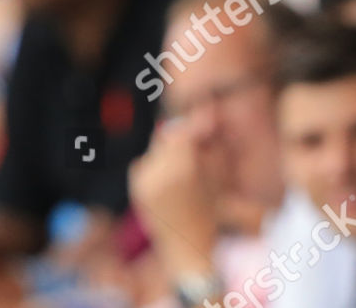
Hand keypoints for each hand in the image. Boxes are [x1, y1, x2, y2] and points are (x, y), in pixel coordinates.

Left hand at [128, 120, 217, 278]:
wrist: (187, 244)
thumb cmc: (212, 208)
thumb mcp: (218, 171)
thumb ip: (212, 139)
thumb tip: (209, 110)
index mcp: (181, 170)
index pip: (184, 130)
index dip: (197, 120)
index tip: (209, 113)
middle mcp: (157, 173)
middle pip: (169, 134)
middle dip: (185, 132)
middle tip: (202, 137)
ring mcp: (143, 180)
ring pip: (158, 145)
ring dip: (173, 146)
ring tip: (188, 162)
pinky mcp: (136, 186)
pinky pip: (148, 159)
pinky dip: (161, 160)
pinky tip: (172, 177)